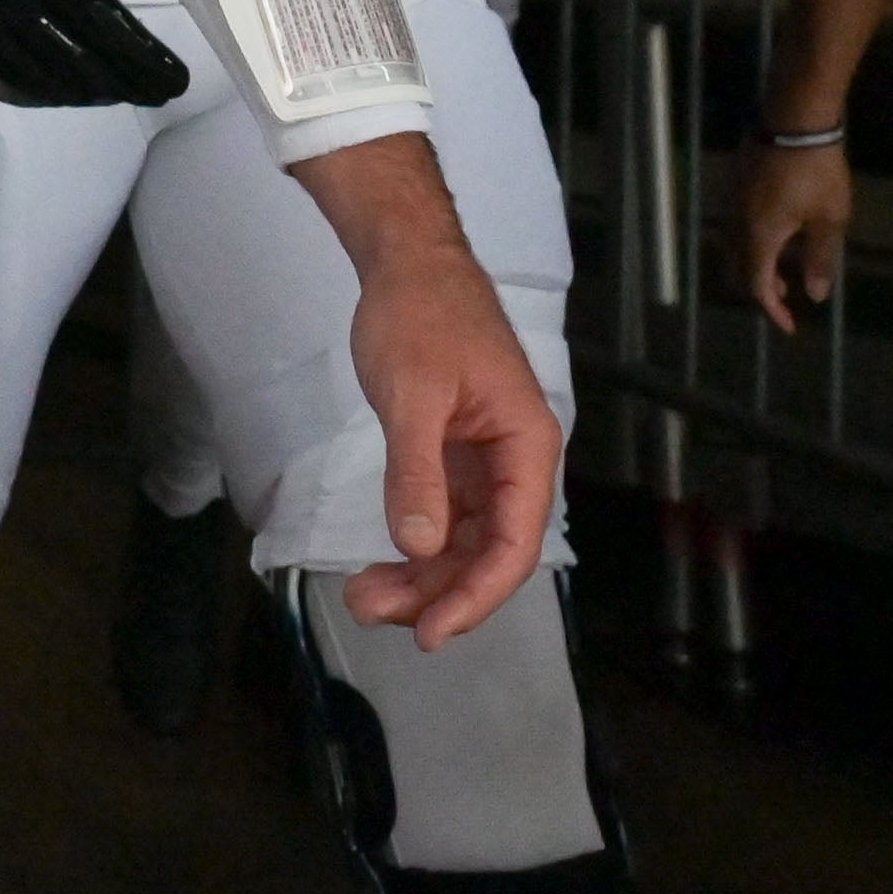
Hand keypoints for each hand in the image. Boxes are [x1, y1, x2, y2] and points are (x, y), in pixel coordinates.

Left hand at [302, 138, 557, 645]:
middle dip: (439, 591)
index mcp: (527, 445)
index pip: (515, 543)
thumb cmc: (420, 315)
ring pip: (466, 540)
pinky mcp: (457, 455)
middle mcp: (517, 461)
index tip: (432, 632)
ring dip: (423, 575)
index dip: (476, 596)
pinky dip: (417, 543)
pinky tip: (382, 563)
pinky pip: (446, 516)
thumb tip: (422, 545)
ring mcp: (486, 460)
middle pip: (490, 552)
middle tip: (374, 612)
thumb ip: (418, 472)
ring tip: (365, 597)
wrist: (407, 261)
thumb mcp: (413, 394)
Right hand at [726, 137, 854, 331]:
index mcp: (759, 236)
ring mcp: (731, 199)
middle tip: (784, 298)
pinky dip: (750, 242)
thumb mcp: (829, 219)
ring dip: (754, 265)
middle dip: (758, 290)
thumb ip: (820, 259)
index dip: (772, 310)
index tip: (790, 326)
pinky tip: (775, 232)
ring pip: (732, 246)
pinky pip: (734, 225)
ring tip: (781, 267)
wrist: (795, 117)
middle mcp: (736, 222)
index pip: (757, 285)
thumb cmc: (817, 170)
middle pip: (736, 270)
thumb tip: (814, 296)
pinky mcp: (734, 182)